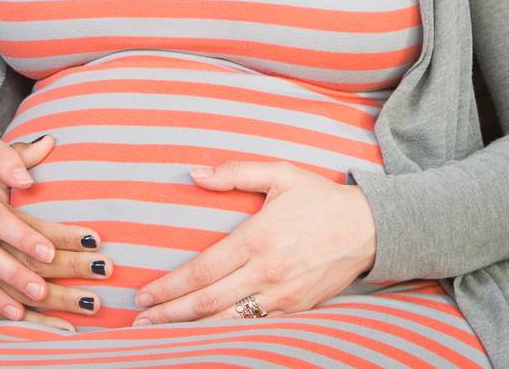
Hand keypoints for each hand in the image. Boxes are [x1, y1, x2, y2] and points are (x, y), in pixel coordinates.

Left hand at [131, 161, 374, 324]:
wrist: (369, 229)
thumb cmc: (319, 198)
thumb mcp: (279, 173)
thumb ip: (235, 172)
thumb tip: (194, 174)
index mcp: (257, 238)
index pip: (202, 271)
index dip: (169, 288)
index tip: (143, 296)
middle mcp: (266, 272)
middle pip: (207, 302)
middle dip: (169, 315)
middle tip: (139, 324)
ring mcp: (282, 295)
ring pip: (228, 321)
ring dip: (191, 330)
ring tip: (161, 335)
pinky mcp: (296, 308)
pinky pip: (253, 326)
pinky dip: (225, 333)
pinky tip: (204, 336)